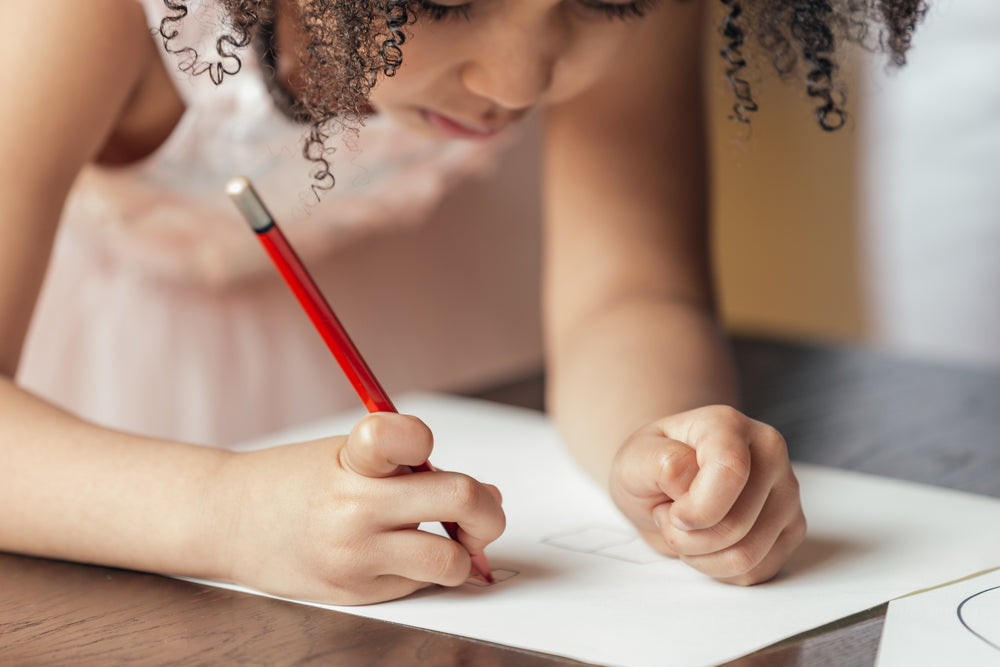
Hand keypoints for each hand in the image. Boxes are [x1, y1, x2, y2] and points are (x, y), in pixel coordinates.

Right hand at [215, 412, 504, 604]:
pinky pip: (420, 584)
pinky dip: (425, 569)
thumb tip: (489, 495)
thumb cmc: (296, 480)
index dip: (425, 440)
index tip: (422, 450)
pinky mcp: (357, 593)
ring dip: (461, 551)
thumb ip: (411, 465)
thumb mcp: (346, 453)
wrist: (227, 520)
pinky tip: (399, 554)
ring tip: (442, 538)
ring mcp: (355, 557)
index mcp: (351, 458)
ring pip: (451, 560)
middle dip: (485, 507)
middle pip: (460, 498)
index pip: (409, 435)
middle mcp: (354, 508)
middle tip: (481, 509)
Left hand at [609, 405, 804, 584]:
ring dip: (701, 556)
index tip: (672, 513)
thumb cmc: (653, 467)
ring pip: (748, 555)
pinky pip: (757, 571)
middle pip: (736, 524)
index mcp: (728, 425)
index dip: (697, 508)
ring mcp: (787, 490)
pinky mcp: (792, 527)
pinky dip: (720, 569)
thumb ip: (661, 464)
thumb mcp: (635, 458)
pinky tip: (706, 543)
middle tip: (670, 515)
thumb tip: (691, 483)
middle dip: (687, 537)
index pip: (730, 471)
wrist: (665, 483)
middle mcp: (768, 452)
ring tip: (686, 528)